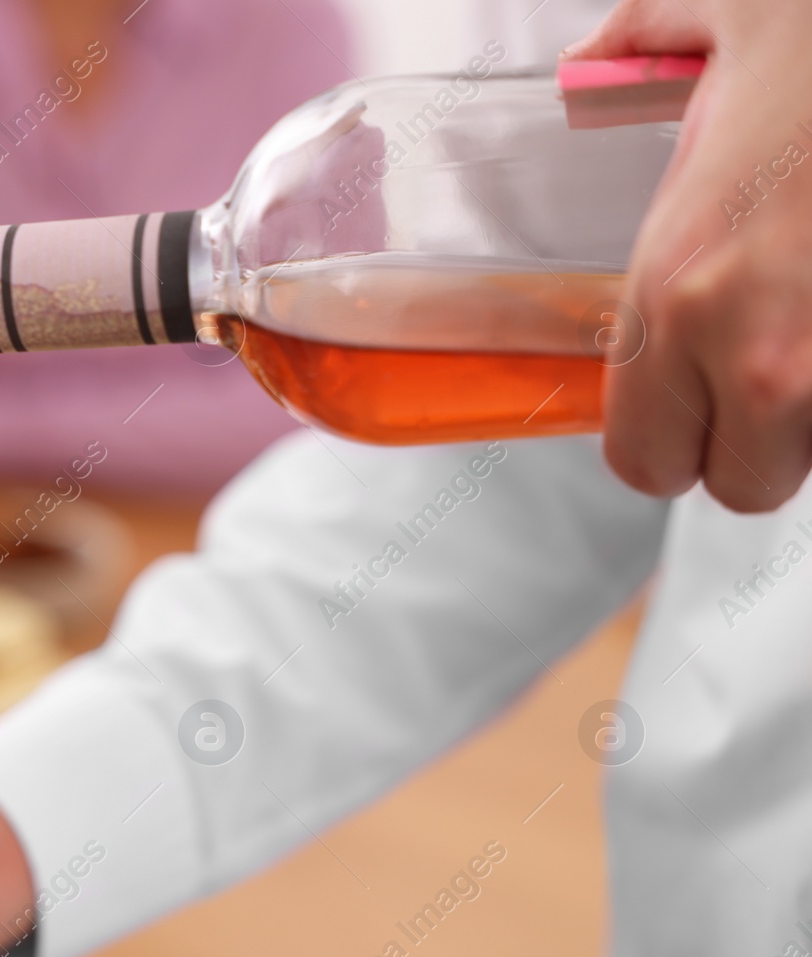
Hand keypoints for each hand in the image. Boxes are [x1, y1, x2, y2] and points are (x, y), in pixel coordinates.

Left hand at [569, 0, 811, 510]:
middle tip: (755, 373)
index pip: (642, 461)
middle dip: (747, 442)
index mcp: (678, 288)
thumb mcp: (718, 21)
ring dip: (808, 416)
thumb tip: (592, 60)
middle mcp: (755, 348)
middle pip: (742, 484)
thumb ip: (632, 52)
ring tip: (804, 320)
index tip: (680, 408)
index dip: (663, 443)